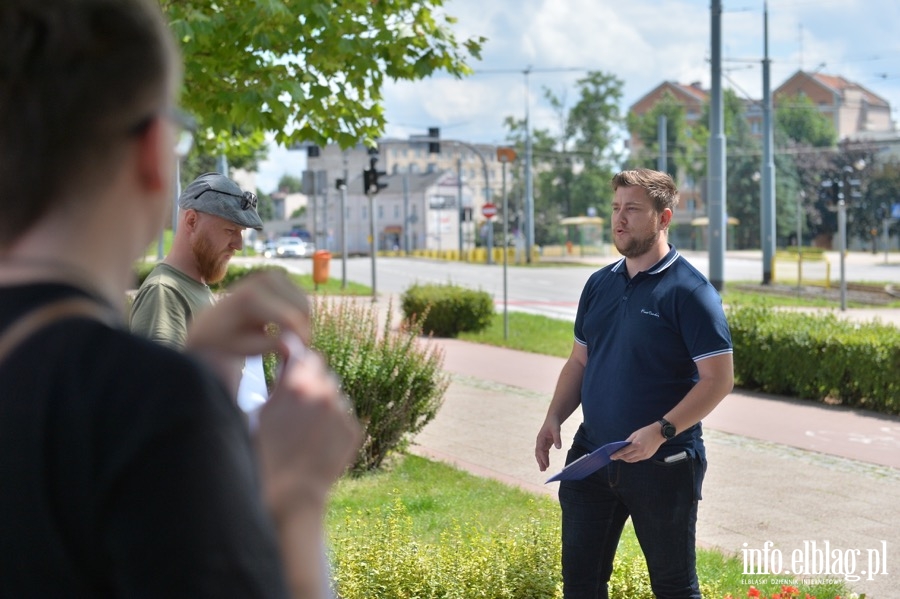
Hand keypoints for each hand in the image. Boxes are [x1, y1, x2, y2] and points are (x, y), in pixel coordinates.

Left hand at [186, 271, 310, 357]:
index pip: (290, 318)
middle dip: (304, 329)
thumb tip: (295, 347)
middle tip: (296, 348)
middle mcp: (262, 280)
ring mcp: (271, 275)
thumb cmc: (228, 340)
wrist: (213, 322)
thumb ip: (272, 346)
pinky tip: (286, 326)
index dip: (301, 337)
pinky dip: (299, 313)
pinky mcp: (277, 276)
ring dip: (302, 321)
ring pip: (304, 302)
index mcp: (251, 298)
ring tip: (288, 338)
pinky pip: (300, 297)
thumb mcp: (246, 349)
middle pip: (302, 307)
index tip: (300, 353)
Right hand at [256, 342, 362, 519]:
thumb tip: (289, 353)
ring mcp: (341, 412)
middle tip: (300, 402)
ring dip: (324, 403)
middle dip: (313, 382)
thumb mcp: (262, 411)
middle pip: (323, 373)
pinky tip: (319, 441)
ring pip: (336, 395)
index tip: (296, 368)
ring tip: (307, 428)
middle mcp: (323, 393)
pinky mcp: (354, 430)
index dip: (300, 363)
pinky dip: (335, 423)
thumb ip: (279, 380)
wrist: (290, 493)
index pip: (306, 356)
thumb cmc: (267, 453)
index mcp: (297, 384)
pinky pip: (345, 416)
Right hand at [534, 418, 561, 471]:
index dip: (543, 457)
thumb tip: (559, 448)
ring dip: (542, 461)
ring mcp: (542, 443)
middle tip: (543, 470)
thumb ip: (557, 438)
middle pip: (538, 453)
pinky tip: (547, 463)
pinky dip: (545, 458)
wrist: (553, 418)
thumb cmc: (554, 423)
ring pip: (541, 454)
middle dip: (540, 461)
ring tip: (543, 469)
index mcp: (540, 438)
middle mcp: (540, 441)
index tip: (547, 464)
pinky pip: (544, 452)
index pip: (540, 450)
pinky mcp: (546, 443)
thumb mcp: (556, 430)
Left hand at [611, 423, 664, 462]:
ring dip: (626, 459)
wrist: (659, 433)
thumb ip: (628, 441)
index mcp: (636, 445)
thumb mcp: (635, 434)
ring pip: (632, 460)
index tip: (611, 456)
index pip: (624, 452)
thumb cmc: (646, 431)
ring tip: (621, 457)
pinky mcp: (648, 456)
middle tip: (615, 456)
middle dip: (620, 457)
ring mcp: (644, 455)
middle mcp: (640, 451)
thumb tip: (622, 446)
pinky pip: (637, 459)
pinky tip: (629, 456)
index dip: (617, 454)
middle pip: (627, 457)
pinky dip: (632, 458)